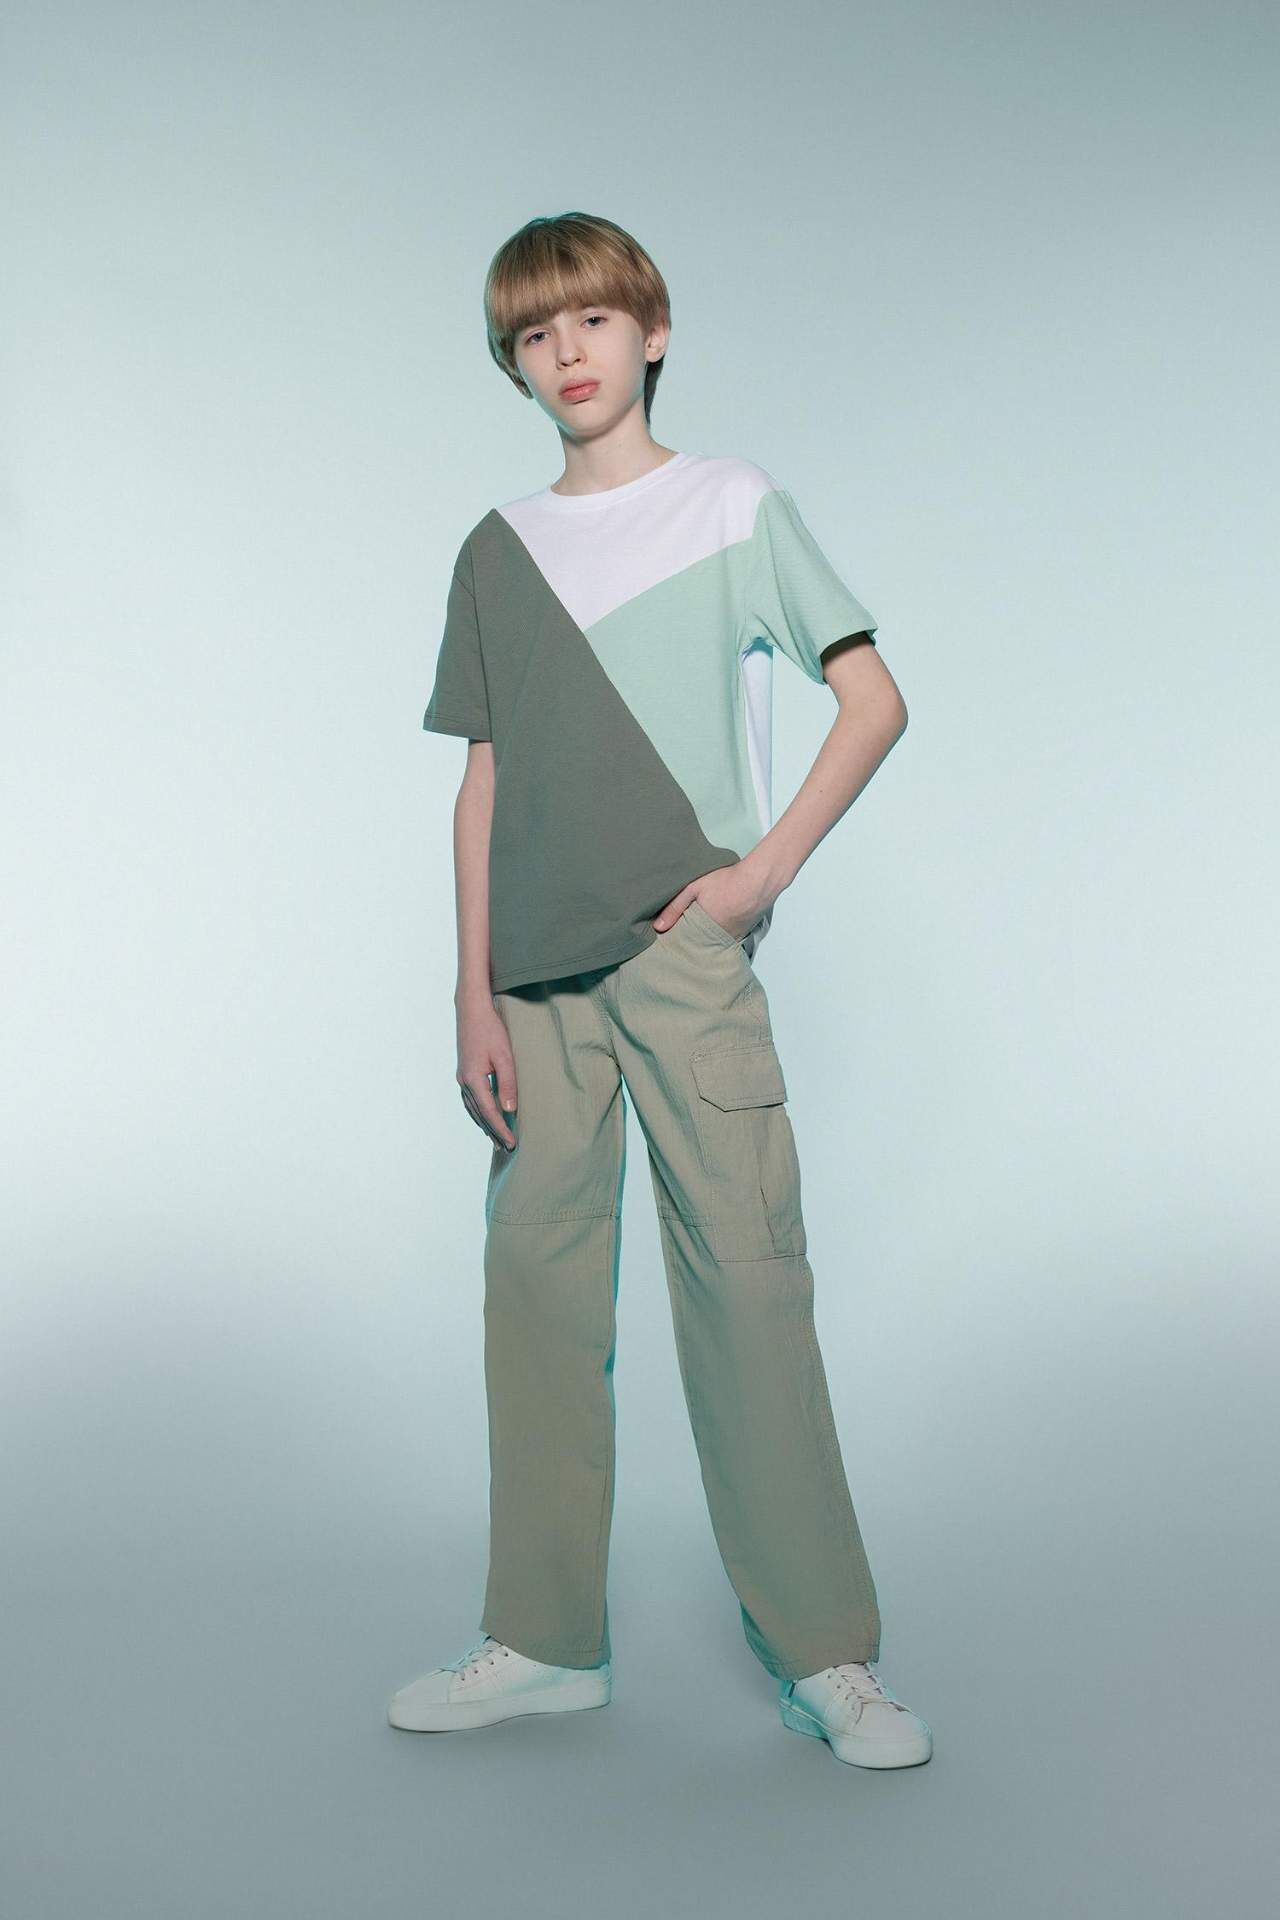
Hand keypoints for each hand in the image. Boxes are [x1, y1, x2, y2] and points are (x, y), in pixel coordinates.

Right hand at [456, 994, 517, 1149]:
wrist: (471, 1010)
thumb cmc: (491, 1029)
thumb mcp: (504, 1056)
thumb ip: (507, 1083)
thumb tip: (509, 1109)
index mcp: (473, 1079)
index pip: (489, 1112)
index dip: (500, 1129)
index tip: (511, 1142)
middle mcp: (464, 1081)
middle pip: (479, 1114)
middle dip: (492, 1132)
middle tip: (505, 1148)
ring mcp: (462, 1077)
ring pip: (472, 1109)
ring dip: (484, 1124)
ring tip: (495, 1138)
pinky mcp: (464, 1072)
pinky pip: (470, 1100)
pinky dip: (478, 1112)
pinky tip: (484, 1116)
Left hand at [652, 864, 772, 941]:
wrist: (759, 879)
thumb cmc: (725, 881)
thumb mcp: (694, 888)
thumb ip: (675, 907)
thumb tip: (657, 927)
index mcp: (704, 930)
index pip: (685, 943)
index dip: (678, 940)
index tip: (670, 938)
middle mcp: (719, 939)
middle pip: (700, 945)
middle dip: (692, 941)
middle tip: (684, 933)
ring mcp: (734, 938)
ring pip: (714, 943)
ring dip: (707, 938)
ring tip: (700, 928)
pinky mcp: (744, 933)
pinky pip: (728, 939)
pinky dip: (721, 934)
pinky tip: (718, 924)